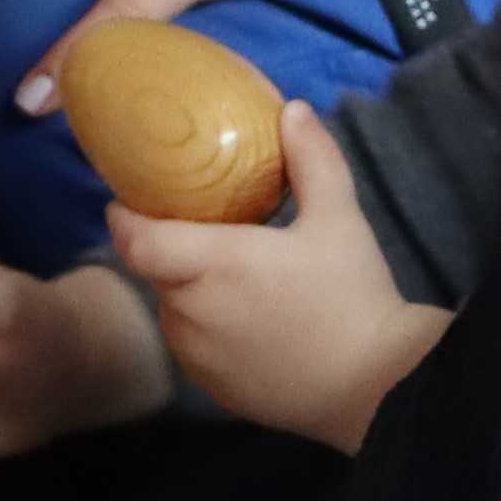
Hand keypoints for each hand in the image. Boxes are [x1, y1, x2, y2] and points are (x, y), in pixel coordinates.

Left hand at [101, 109, 437, 449]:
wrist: (376, 388)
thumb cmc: (352, 297)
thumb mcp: (339, 218)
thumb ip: (312, 160)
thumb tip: (292, 110)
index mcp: (212, 264)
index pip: (136, 241)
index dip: (123, 219)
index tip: (124, 201)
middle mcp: (192, 312)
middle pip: (157, 273)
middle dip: (168, 250)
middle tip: (200, 231)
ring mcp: (199, 358)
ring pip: (175, 312)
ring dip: (189, 291)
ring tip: (228, 276)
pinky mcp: (216, 390)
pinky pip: (194, 348)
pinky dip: (207, 329)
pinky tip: (247, 320)